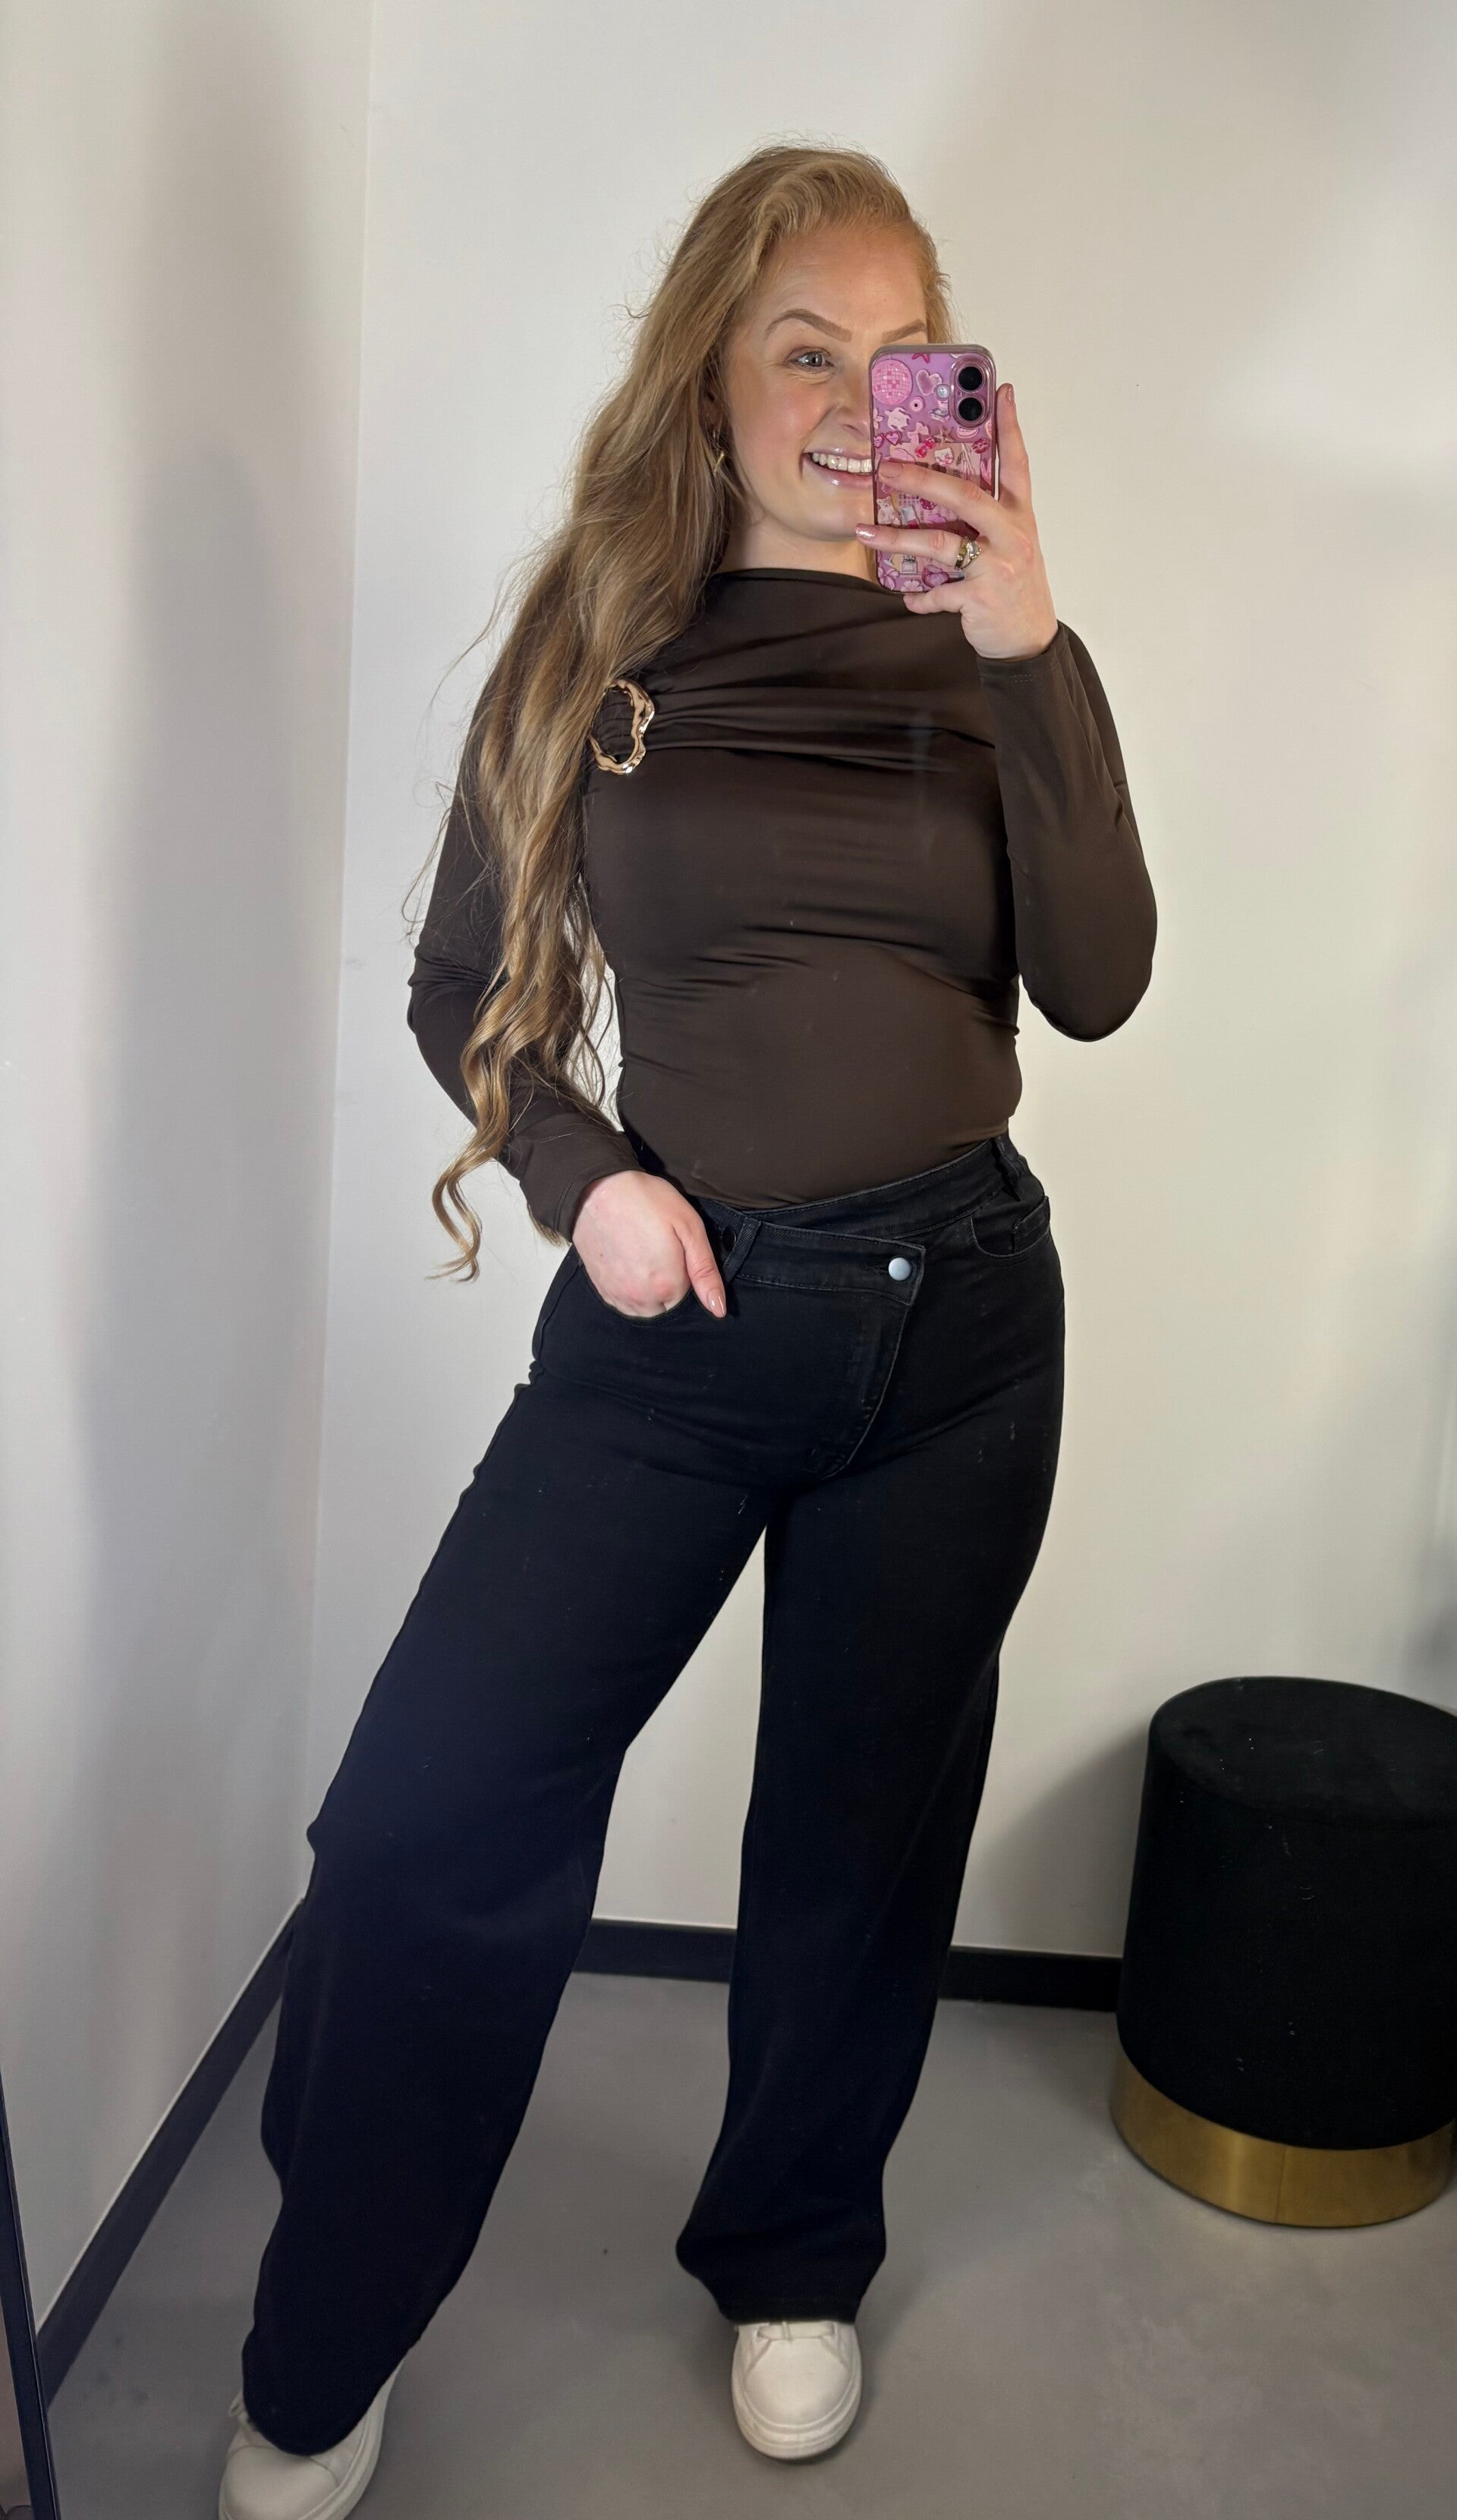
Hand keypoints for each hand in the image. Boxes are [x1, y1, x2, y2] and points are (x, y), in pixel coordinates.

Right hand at [572, 1170, 725, 1317]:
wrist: (596, 1190)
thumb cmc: (647, 1201)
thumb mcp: (689, 1227)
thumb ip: (706, 1271)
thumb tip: (718, 1309)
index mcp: (668, 1286)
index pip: (690, 1296)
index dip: (686, 1271)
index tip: (675, 1248)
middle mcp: (642, 1299)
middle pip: (668, 1306)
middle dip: (669, 1285)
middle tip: (659, 1249)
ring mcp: (619, 1296)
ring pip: (646, 1309)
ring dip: (650, 1292)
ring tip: (644, 1257)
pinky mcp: (602, 1290)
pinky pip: (625, 1304)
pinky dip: (631, 1291)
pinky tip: (629, 1264)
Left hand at [856, 382, 1057, 661]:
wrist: (1029, 641)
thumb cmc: (1013, 586)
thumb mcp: (1010, 544)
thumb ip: (985, 517)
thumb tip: (939, 493)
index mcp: (1019, 516)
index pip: (1016, 462)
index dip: (1009, 426)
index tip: (999, 391)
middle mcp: (1012, 534)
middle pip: (965, 495)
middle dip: (922, 479)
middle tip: (886, 468)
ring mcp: (999, 566)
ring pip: (942, 543)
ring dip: (900, 538)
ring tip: (866, 532)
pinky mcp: (982, 597)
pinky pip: (939, 592)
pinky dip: (919, 596)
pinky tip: (907, 597)